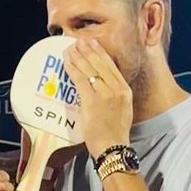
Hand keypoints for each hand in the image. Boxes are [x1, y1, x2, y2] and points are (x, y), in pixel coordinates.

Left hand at [63, 38, 132, 159]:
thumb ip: (114, 97)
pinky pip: (80, 80)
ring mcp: (105, 95)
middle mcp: (117, 89)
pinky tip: (66, 62)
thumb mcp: (122, 111)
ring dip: (78, 56)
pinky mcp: (92, 101)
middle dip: (88, 50)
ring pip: (89, 69)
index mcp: (125, 91)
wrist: (113, 149)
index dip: (100, 53)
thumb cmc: (114, 135)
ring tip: (70, 48)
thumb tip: (101, 86)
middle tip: (78, 41)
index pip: (111, 66)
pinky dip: (72, 68)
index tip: (93, 44)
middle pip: (100, 64)